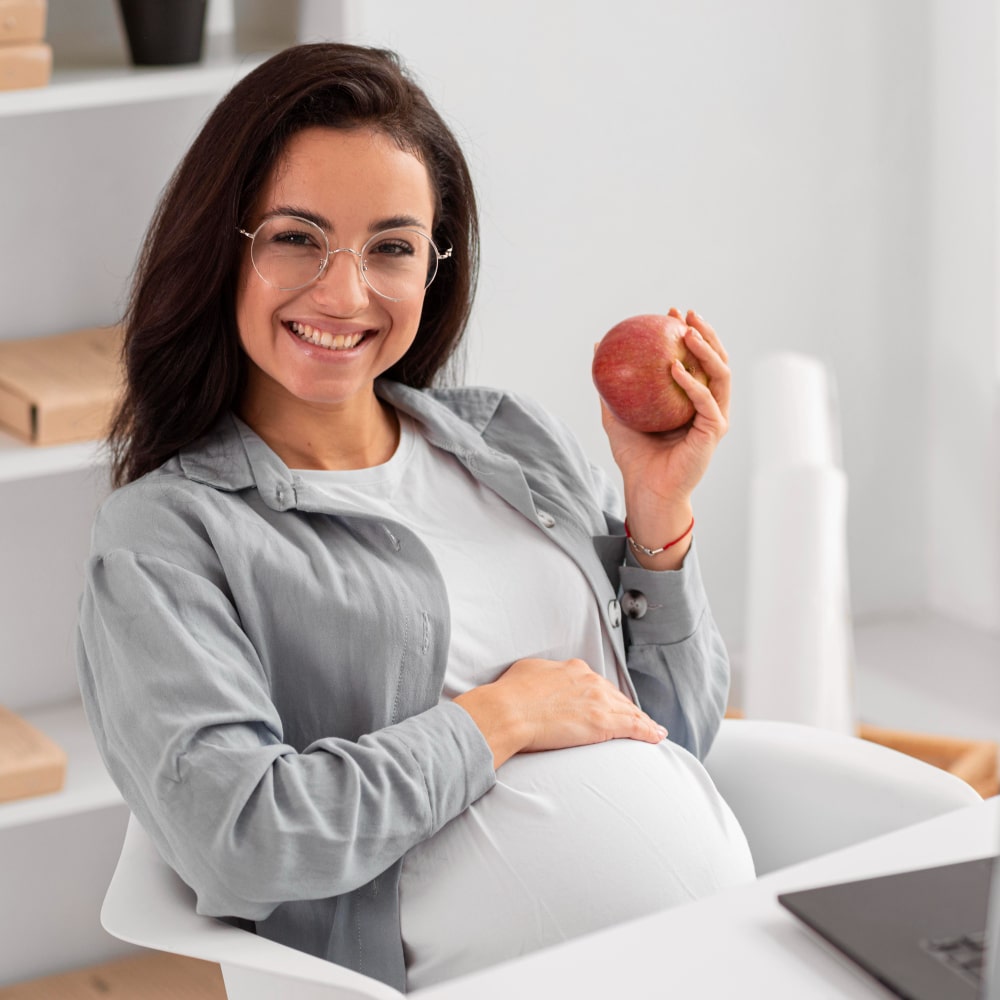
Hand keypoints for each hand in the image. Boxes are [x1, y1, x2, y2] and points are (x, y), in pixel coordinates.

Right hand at [454, 657, 666, 768]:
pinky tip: (656, 736)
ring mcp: (599, 701)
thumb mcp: (527, 672)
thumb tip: (543, 680)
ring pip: (629, 711)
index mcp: (573, 669)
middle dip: (627, 708)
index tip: (610, 703)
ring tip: (654, 730)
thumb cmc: (510, 694)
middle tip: (637, 719)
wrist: (508, 711)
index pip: (598, 684)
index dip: (606, 695)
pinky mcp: (603, 723)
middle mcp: (590, 681)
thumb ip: (544, 675)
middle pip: (616, 697)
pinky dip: (648, 731)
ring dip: (643, 721)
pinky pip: (633, 726)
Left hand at [601, 308, 730, 567]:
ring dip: (707, 350)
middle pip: (716, 360)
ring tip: (687, 332)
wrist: (645, 488)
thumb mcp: (616, 412)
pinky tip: (676, 367)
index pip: (697, 358)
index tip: (672, 313)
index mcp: (692, 398)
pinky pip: (705, 401)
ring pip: (720, 375)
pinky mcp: (712, 431)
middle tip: (686, 314)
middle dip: (705, 332)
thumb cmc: (634, 454)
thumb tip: (597, 346)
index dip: (689, 332)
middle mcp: (708, 405)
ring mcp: (714, 417)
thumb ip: (610, 383)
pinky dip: (692, 382)